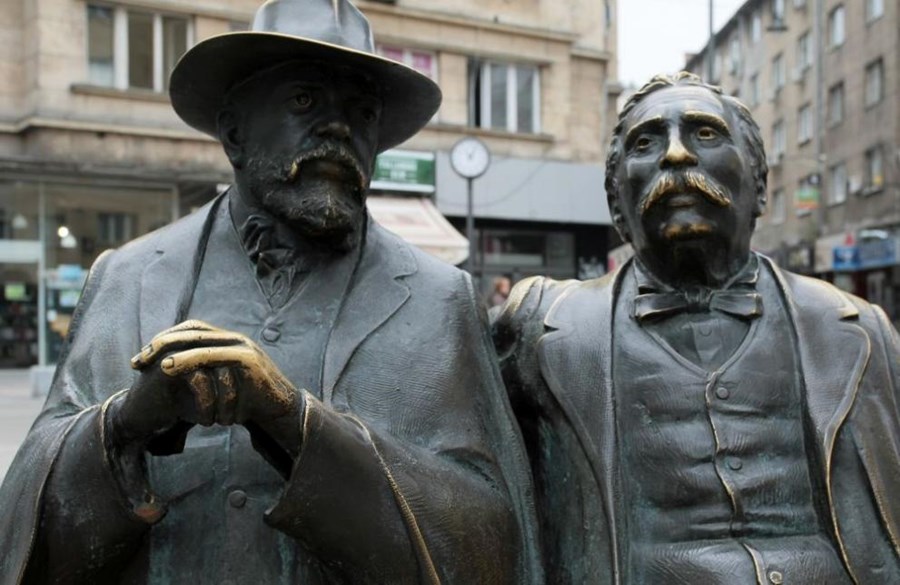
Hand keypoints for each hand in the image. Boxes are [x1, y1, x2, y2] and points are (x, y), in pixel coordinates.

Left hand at [114, 321, 303, 459]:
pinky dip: (188, 359)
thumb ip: (205, 376)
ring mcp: (242, 346)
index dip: (163, 339)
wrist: (280, 410)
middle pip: (191, 331)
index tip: (141, 358)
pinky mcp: (248, 359)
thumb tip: (176, 378)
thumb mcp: (222, 386)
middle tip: (139, 360)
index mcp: (227, 341)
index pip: (189, 330)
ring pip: (200, 340)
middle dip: (161, 343)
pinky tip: (170, 368)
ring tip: (152, 363)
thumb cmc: (248, 402)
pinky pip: (212, 355)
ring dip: (171, 349)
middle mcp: (233, 338)